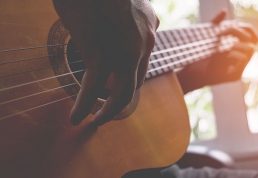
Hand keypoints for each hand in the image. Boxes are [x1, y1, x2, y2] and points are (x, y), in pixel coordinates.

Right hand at [53, 0, 159, 125]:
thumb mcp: (123, 4)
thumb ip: (126, 22)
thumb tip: (114, 34)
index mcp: (148, 28)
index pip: (142, 65)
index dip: (129, 82)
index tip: (117, 90)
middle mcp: (143, 42)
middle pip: (134, 83)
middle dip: (121, 101)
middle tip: (107, 112)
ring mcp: (124, 50)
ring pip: (121, 92)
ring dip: (108, 111)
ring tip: (96, 119)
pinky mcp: (101, 54)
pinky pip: (93, 87)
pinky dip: (85, 105)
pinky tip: (77, 116)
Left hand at [177, 10, 257, 93]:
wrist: (190, 73)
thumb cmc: (198, 55)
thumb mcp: (207, 37)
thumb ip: (216, 24)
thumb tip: (224, 12)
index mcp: (239, 50)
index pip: (253, 37)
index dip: (248, 29)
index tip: (234, 24)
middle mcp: (242, 61)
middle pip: (253, 41)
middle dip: (238, 33)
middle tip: (221, 33)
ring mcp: (240, 69)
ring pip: (250, 49)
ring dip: (234, 45)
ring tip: (218, 47)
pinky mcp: (235, 76)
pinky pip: (242, 59)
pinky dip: (230, 53)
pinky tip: (218, 55)